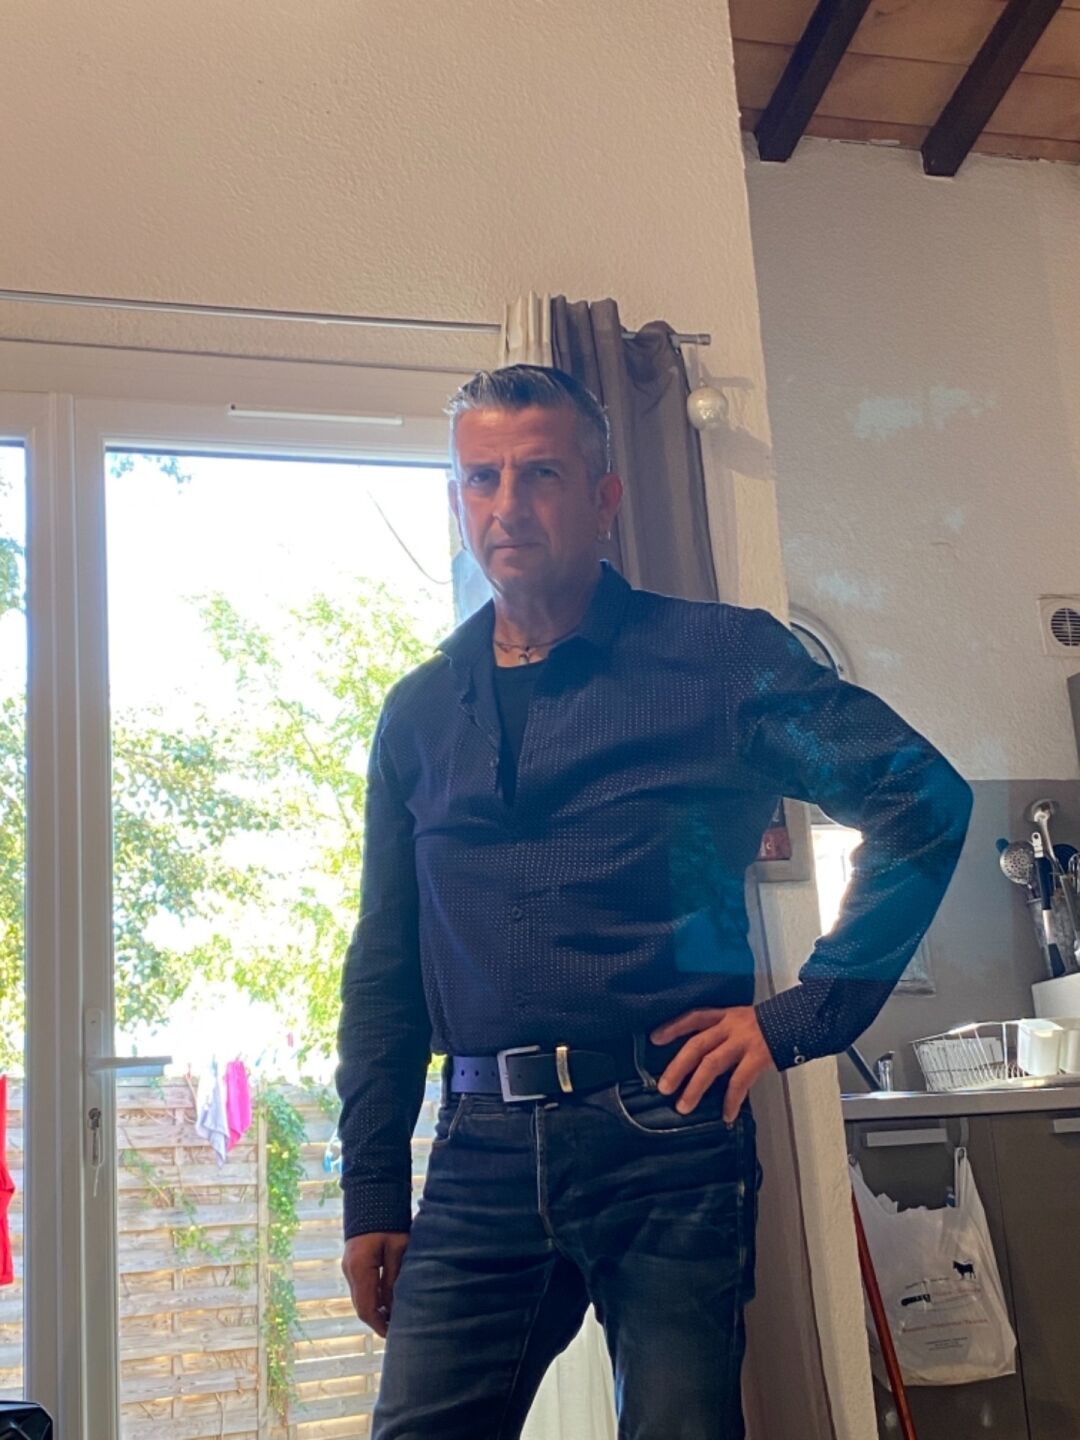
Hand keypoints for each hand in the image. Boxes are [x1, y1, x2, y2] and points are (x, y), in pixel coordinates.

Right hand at [342, 1231, 409, 1337]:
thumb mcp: (397, 1249)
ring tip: (396, 1318)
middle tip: (397, 1331)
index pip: (367, 1308)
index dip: (380, 1325)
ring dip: (376, 1310)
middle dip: (378, 1321)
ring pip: (362, 1298)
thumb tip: (395, 1307)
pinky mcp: (354, 1263)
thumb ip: (394, 1278)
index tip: (394, 1336)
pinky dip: (374, 1298)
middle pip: (362, 1306)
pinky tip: (389, 1300)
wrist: (372, 1196)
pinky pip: (363, 1287)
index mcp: (359, 1268)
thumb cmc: (388, 1221)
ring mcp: (349, 1267)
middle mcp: (350, 1271)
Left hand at [649, 1007, 775, 1123]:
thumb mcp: (742, 1021)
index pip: (693, 1017)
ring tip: (683, 1106)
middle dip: (677, 1067)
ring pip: (712, 1064)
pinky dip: (731, 1100)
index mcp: (725, 1015)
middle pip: (697, 1045)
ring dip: (695, 1087)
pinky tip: (726, 1116)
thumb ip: (724, 1034)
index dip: (673, 1027)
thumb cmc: (768, 1025)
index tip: (654, 1039)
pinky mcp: (758, 1057)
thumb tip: (701, 1058)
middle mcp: (730, 1026)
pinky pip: (740, 1081)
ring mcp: (744, 1041)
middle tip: (663, 1087)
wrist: (800, 1020)